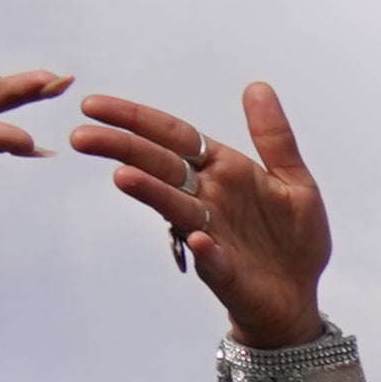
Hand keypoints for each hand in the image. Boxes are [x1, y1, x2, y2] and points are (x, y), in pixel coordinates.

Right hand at [70, 85, 335, 349]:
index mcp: (224, 170)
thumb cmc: (292, 238)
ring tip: (123, 177)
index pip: (173, 136)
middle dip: (122, 148)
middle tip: (81, 137)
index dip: (136, 119)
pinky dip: (207, 250)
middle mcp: (208, 198)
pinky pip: (214, 259)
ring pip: (177, 208)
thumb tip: (257, 86)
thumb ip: (274, 137)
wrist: (299, 296)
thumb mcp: (294, 181)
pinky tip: (201, 240)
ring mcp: (212, 234)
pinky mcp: (225, 271)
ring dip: (151, 193)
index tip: (92, 105)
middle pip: (160, 166)